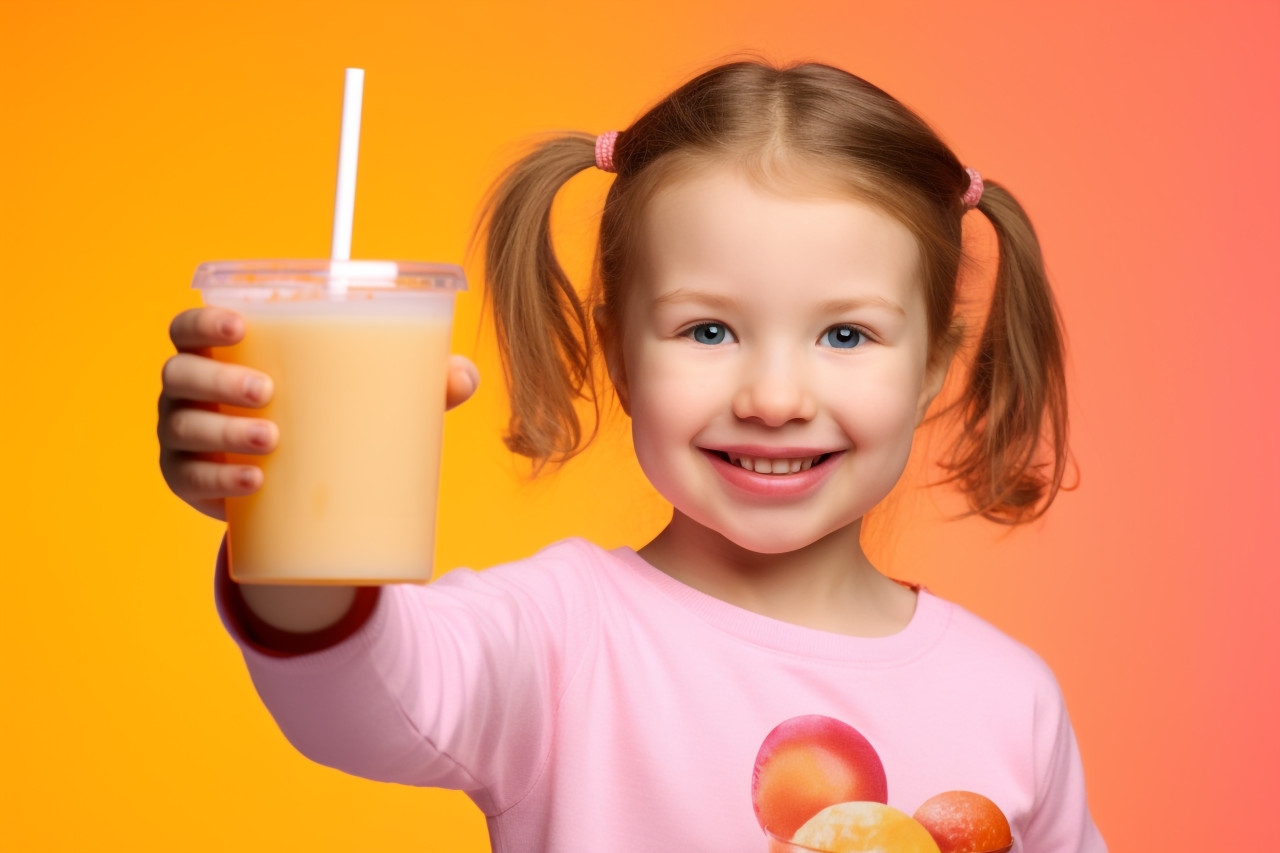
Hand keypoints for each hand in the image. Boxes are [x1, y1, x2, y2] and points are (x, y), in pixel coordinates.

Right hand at [158, 306, 479, 521]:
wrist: (293, 493)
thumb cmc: (325, 416)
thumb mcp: (363, 395)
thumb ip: (414, 379)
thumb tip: (465, 376)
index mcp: (221, 353)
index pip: (189, 326)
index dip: (204, 320)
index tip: (241, 326)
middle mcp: (191, 392)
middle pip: (179, 373)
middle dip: (218, 381)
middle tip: (269, 393)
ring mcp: (183, 439)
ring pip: (183, 428)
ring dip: (223, 433)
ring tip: (273, 441)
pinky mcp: (190, 483)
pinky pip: (189, 479)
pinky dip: (220, 480)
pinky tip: (253, 483)